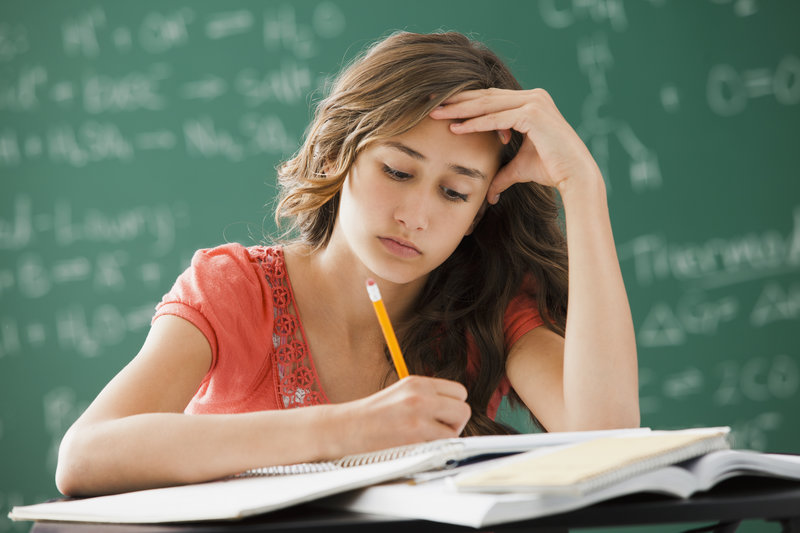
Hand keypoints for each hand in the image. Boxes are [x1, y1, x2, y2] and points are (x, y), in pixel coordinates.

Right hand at [335, 376, 470, 454]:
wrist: (344, 428)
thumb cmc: (372, 416)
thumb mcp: (400, 394)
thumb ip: (427, 397)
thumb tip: (455, 412)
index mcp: (418, 382)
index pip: (459, 391)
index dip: (453, 406)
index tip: (442, 416)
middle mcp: (420, 396)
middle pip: (463, 409)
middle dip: (454, 423)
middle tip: (436, 431)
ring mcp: (418, 417)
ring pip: (455, 432)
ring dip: (443, 440)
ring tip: (422, 440)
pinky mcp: (414, 437)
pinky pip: (440, 447)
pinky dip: (432, 451)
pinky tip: (415, 447)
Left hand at [429, 88, 602, 202]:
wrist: (576, 176)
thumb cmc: (552, 170)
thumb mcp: (520, 168)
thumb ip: (503, 174)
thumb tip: (490, 192)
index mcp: (530, 102)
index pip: (490, 99)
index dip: (464, 102)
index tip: (441, 107)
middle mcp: (533, 96)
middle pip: (486, 96)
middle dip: (457, 100)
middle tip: (430, 103)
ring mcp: (535, 102)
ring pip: (488, 104)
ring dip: (460, 109)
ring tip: (436, 114)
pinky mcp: (534, 114)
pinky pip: (498, 118)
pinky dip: (476, 123)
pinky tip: (457, 128)